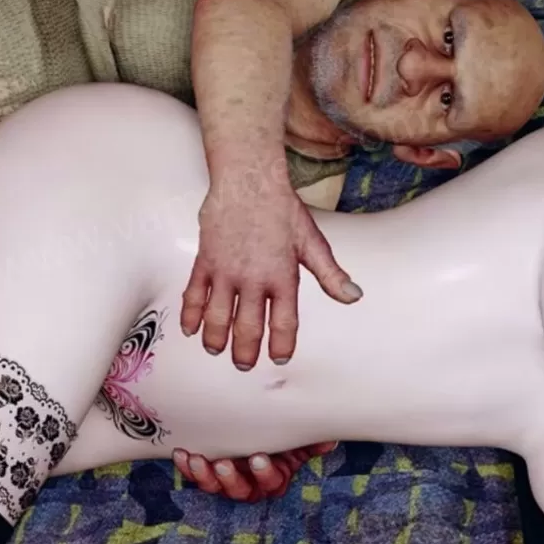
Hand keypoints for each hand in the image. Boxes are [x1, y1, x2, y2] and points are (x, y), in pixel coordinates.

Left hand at [173, 442, 336, 500]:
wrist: (257, 431)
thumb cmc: (279, 439)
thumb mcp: (296, 441)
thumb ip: (310, 441)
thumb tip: (329, 440)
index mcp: (274, 478)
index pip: (271, 482)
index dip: (265, 474)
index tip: (259, 458)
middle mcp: (250, 485)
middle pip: (241, 491)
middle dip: (231, 480)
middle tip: (223, 464)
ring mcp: (226, 481)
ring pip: (215, 487)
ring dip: (205, 476)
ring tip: (196, 460)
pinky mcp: (207, 474)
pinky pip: (195, 475)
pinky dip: (186, 467)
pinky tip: (181, 453)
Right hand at [181, 172, 360, 369]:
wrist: (248, 180)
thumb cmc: (281, 209)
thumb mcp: (312, 242)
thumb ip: (331, 275)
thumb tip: (353, 296)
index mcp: (282, 277)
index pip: (283, 323)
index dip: (281, 346)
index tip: (279, 358)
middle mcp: (253, 278)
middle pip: (247, 327)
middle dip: (245, 352)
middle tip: (244, 364)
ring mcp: (226, 271)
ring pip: (217, 317)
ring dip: (216, 338)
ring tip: (217, 350)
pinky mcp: (206, 261)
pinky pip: (195, 294)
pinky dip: (190, 314)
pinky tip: (190, 329)